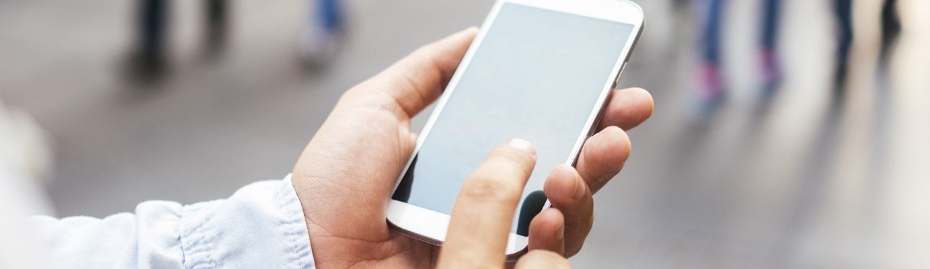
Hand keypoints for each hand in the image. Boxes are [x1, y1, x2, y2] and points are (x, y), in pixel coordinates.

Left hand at [290, 28, 654, 266]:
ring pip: (568, 216)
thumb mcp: (375, 107)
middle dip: (604, 142)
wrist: (306, 251)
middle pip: (569, 171)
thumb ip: (427, 71)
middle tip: (623, 120)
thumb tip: (475, 35)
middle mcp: (488, 201)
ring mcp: (491, 242)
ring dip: (586, 185)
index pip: (542, 131)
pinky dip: (558, 234)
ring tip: (572, 167)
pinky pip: (544, 262)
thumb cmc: (330, 183)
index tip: (615, 87)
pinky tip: (549, 211)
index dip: (584, 109)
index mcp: (468, 158)